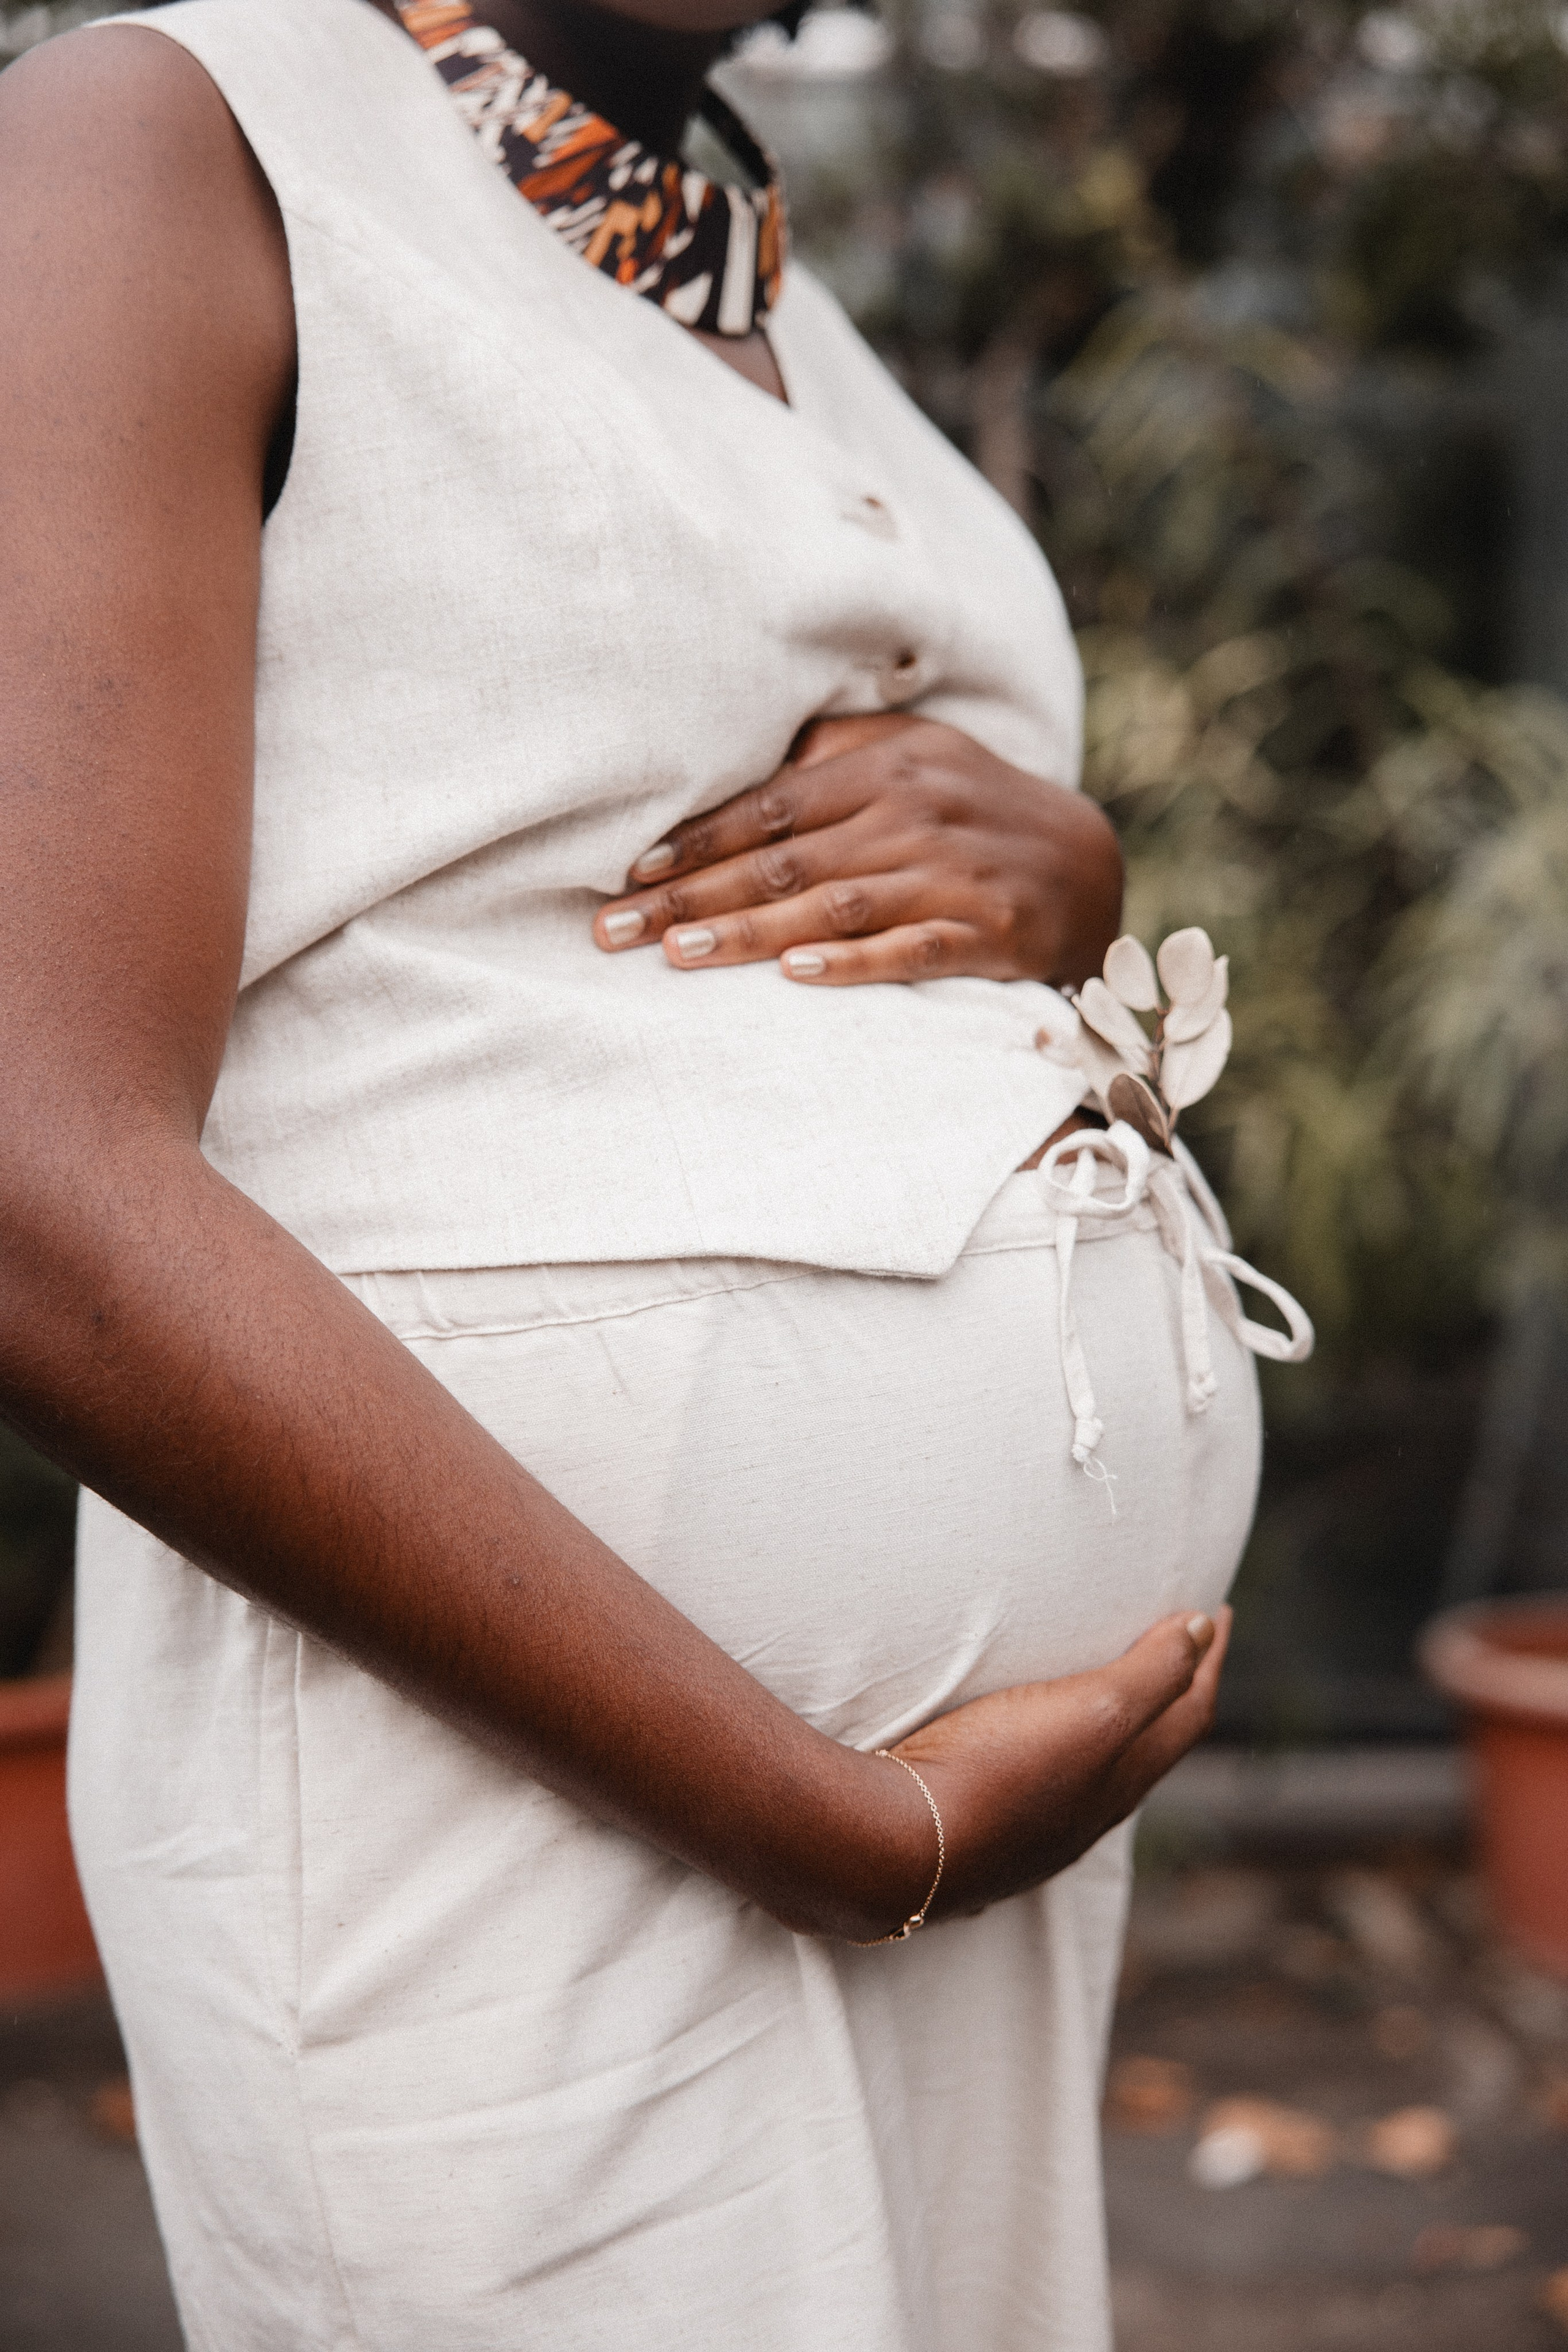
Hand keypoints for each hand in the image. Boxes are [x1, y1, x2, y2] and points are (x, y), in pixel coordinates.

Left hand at [594, 714, 1123, 989]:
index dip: (693, 843)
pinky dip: (854, 963)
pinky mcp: (986, 931)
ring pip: (833, 906)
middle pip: (783, 860)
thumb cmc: (969, 809)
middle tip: (613, 930)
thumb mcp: (911, 758)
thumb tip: (735, 774)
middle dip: (690, 896)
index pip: (768, 806)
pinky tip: (796, 974)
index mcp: (887, 766)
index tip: (625, 875)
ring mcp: (951, 874)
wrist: (1086, 863)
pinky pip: (910, 950)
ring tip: (676, 953)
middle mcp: (914, 813)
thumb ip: (831, 759)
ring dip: (748, 932)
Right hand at [854, 1608, 1229, 1934]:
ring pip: (1094, 1771)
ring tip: (1106, 1682)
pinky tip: (1028, 1742)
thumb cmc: (996, 1770)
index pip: (1187, 1713)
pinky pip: (1044, 1783)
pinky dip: (1059, 1747)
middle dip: (1170, 1690)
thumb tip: (1202, 1629)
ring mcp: (1032, 1830)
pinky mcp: (980, 1832)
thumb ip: (1152, 1674)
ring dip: (1114, 1722)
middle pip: (1148, 1746)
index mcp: (1121, 1781)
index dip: (1207, 1659)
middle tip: (1175, 1640)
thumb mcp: (1092, 1712)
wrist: (893, 1849)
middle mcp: (1086, 1814)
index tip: (1215, 1610)